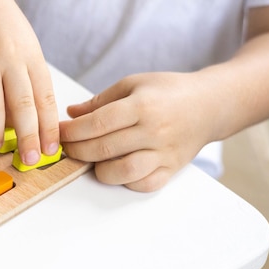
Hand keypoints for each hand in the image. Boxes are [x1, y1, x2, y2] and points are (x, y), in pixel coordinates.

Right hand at [0, 0, 59, 164]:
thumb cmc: (2, 23)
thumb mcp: (26, 45)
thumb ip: (30, 79)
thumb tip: (31, 120)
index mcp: (32, 56)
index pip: (45, 98)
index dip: (49, 127)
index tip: (51, 150)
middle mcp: (10, 58)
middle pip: (22, 106)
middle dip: (28, 138)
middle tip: (29, 161)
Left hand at [59, 71, 213, 191]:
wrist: (209, 105)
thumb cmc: (169, 91)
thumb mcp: (133, 84)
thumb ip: (100, 101)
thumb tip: (71, 114)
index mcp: (142, 106)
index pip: (97, 123)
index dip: (72, 131)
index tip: (59, 132)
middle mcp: (154, 131)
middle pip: (104, 148)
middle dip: (77, 150)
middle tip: (67, 147)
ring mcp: (164, 153)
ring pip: (122, 172)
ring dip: (98, 169)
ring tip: (91, 159)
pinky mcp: (171, 169)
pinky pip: (143, 185)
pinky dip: (125, 181)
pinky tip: (116, 169)